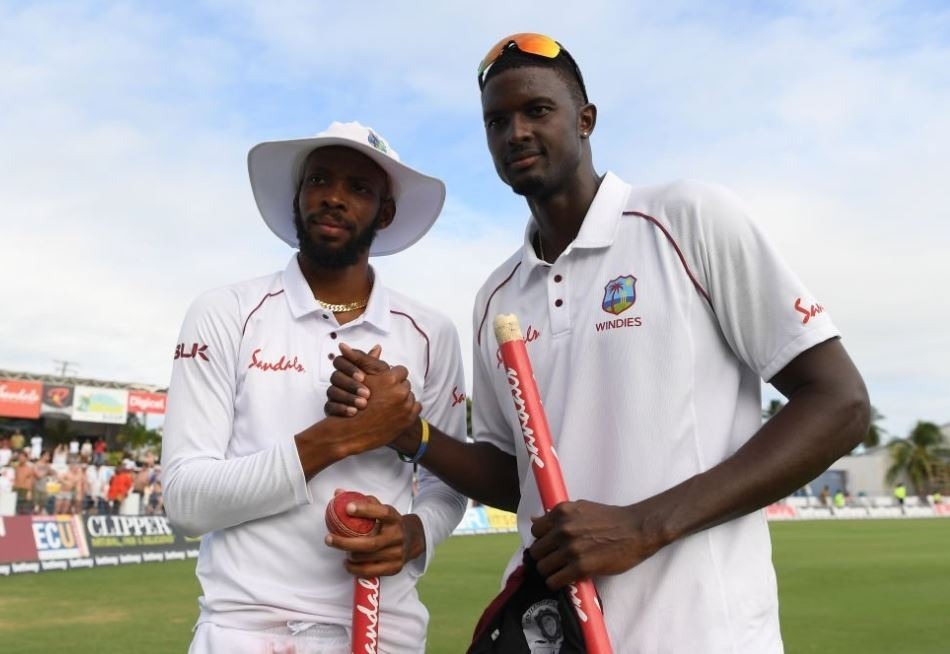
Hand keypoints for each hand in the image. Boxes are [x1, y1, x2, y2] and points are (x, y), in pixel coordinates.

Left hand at [324, 492, 425, 576]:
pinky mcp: (395, 568)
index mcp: (395, 519)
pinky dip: (355, 569)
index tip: (347, 508)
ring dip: (349, 555)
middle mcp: (397, 536)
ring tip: (339, 548)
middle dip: (346, 542)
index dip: (365, 510)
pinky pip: (370, 571)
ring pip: (367, 558)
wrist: (412, 539)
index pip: (382, 513)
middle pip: (370, 543)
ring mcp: (397, 554)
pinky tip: (347, 563)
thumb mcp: (381, 509)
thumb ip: (362, 501)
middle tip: (328, 539)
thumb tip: (338, 493)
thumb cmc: (389, 523)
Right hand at [325, 344, 387, 416]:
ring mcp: (334, 393)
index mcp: (348, 368)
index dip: (350, 368)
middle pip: (336, 376)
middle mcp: (339, 379)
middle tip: (367, 393)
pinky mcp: (331, 407)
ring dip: (348, 397)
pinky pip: (330, 407)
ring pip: (333, 391)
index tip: (363, 377)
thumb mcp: (379, 374)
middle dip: (351, 384)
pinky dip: (341, 409)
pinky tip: (354, 412)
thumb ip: (375, 362)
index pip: (340, 361)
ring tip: (363, 404)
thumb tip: (377, 347)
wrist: (379, 409)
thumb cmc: (379, 388)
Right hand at [343, 362, 420, 453]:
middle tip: (387, 394)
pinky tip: (396, 412)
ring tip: (390, 405)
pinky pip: (416, 408)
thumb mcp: (360, 379)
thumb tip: (377, 345)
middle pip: (405, 384)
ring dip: (403, 399)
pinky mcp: (409, 419)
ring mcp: (406, 406)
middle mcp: (400, 392)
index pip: (400, 370)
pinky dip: (408, 409)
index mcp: (390, 379)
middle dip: (398, 388)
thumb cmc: (354, 403)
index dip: (392, 376)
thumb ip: (369, 361)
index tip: (386, 382)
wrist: (353, 432)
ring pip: (410, 396)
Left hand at [528, 500, 667, 589]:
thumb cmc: (611, 518)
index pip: (536, 531)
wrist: (636, 530)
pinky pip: (554, 581)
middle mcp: (563, 529)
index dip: (542, 539)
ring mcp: (571, 549)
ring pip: (543, 568)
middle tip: (555, 561)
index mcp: (562, 512)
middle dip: (544, 557)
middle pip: (536, 551)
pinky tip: (565, 580)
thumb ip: (558, 515)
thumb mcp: (582, 508)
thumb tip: (534, 519)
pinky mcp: (581, 567)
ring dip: (550, 572)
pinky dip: (557, 583)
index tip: (550, 545)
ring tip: (561, 571)